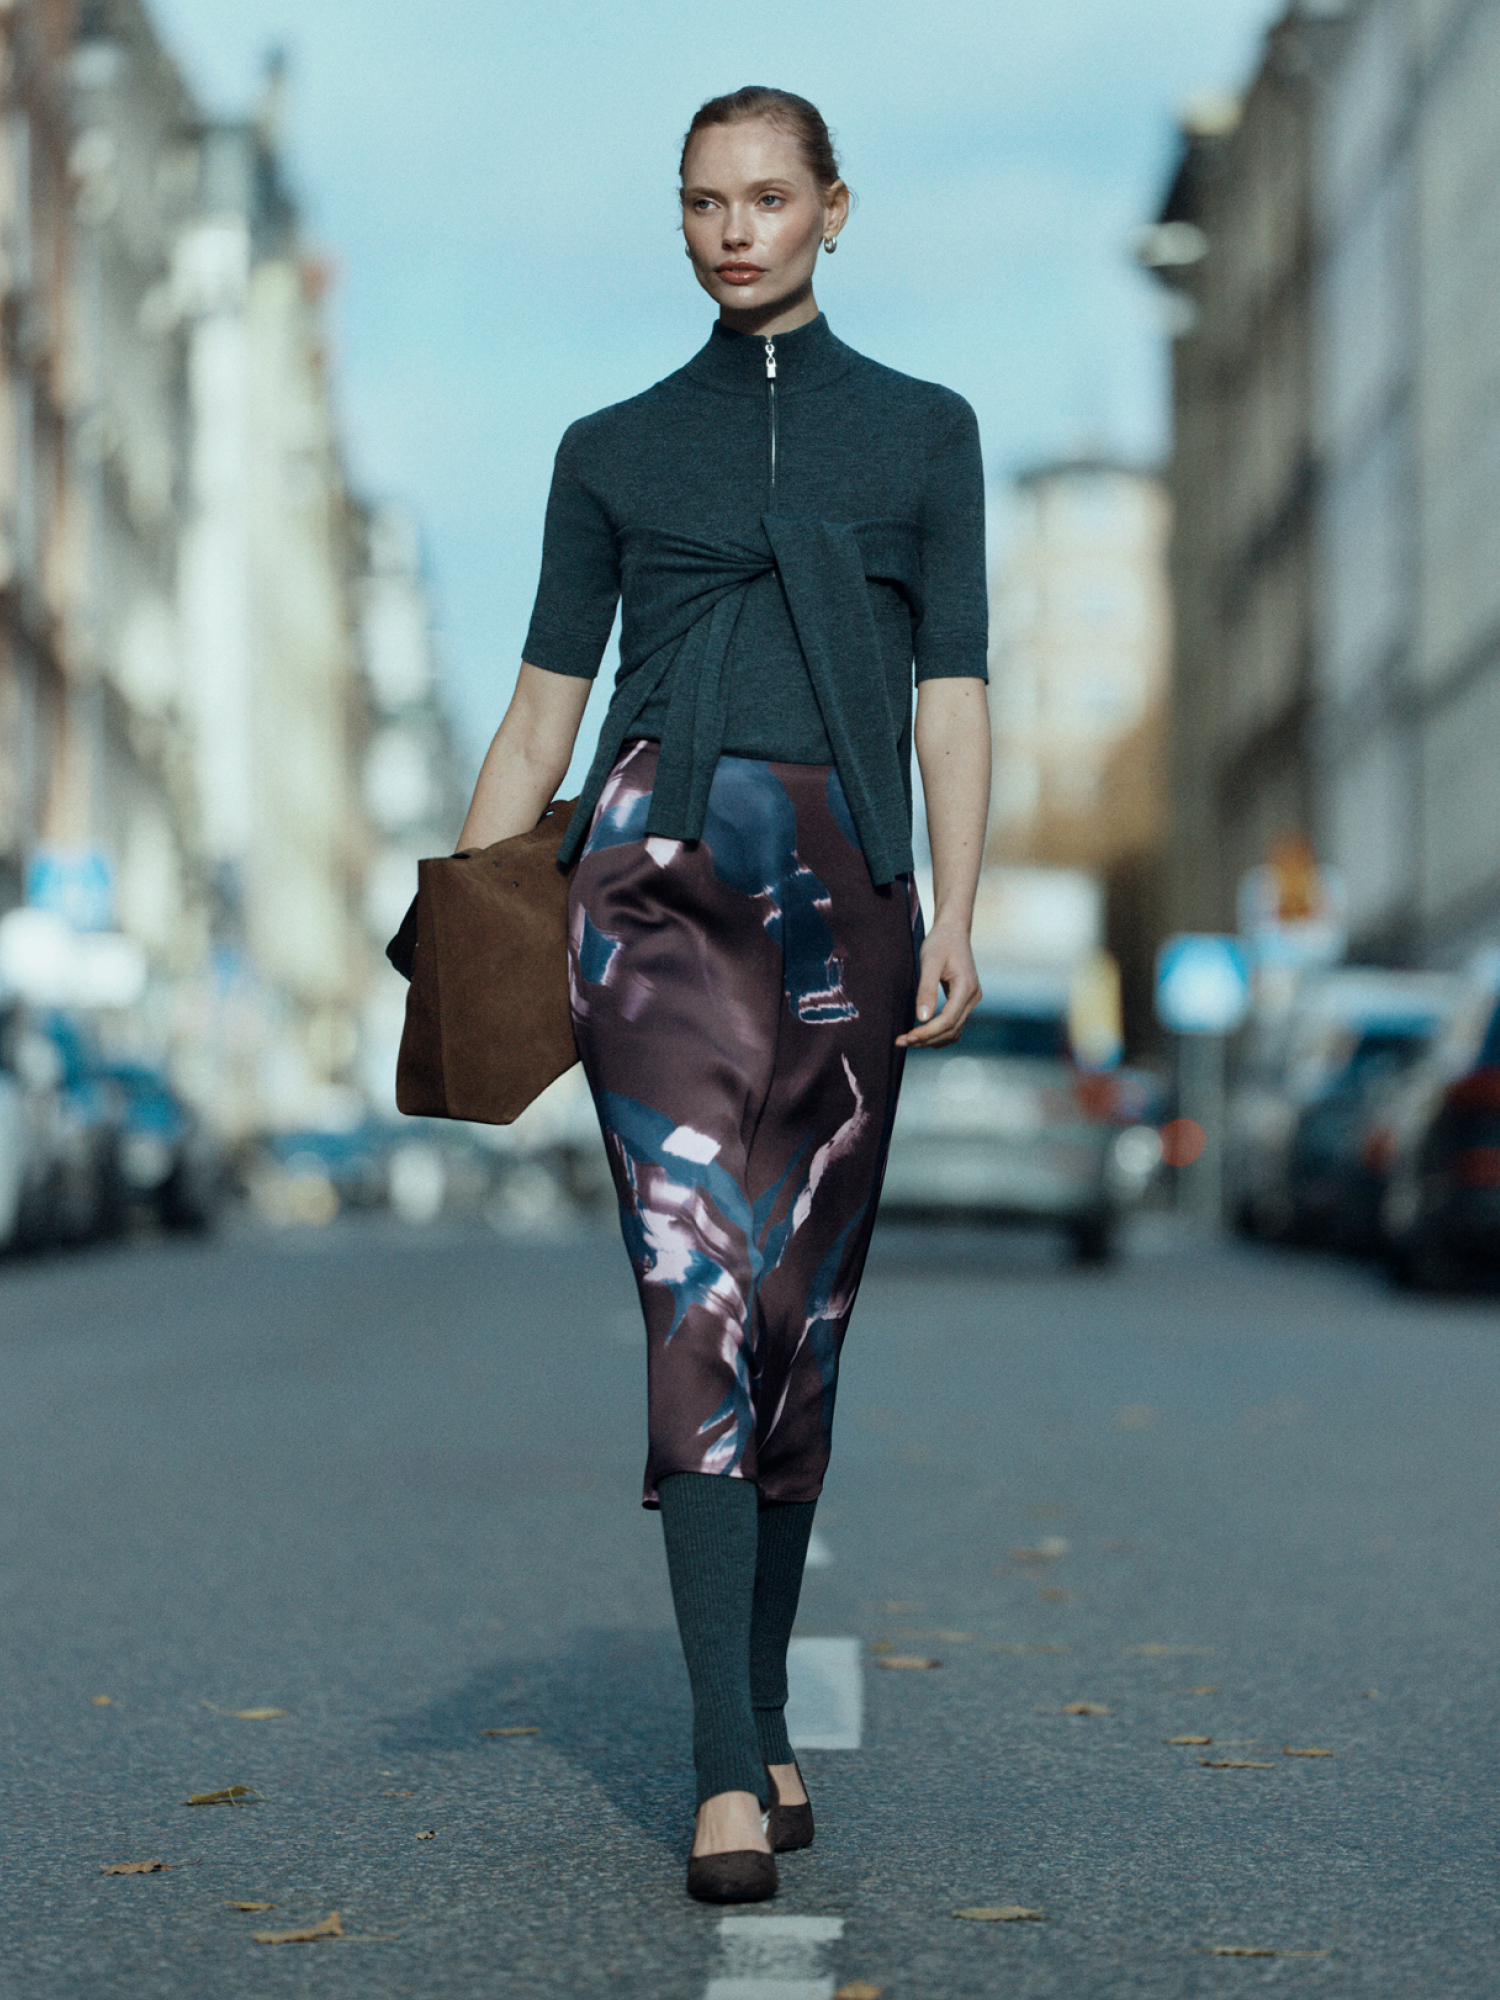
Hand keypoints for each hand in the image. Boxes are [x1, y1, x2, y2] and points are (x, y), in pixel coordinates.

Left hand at [895, 920, 980, 1047]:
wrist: (953, 930)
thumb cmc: (940, 943)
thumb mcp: (929, 962)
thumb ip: (926, 990)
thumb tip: (922, 1018)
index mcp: (967, 987)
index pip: (949, 1020)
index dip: (928, 1032)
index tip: (908, 1037)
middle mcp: (973, 997)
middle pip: (951, 1029)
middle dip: (927, 1039)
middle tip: (901, 1042)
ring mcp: (971, 1000)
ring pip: (954, 1031)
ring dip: (932, 1039)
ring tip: (908, 1040)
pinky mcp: (965, 1001)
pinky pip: (954, 1025)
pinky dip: (939, 1033)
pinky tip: (922, 1034)